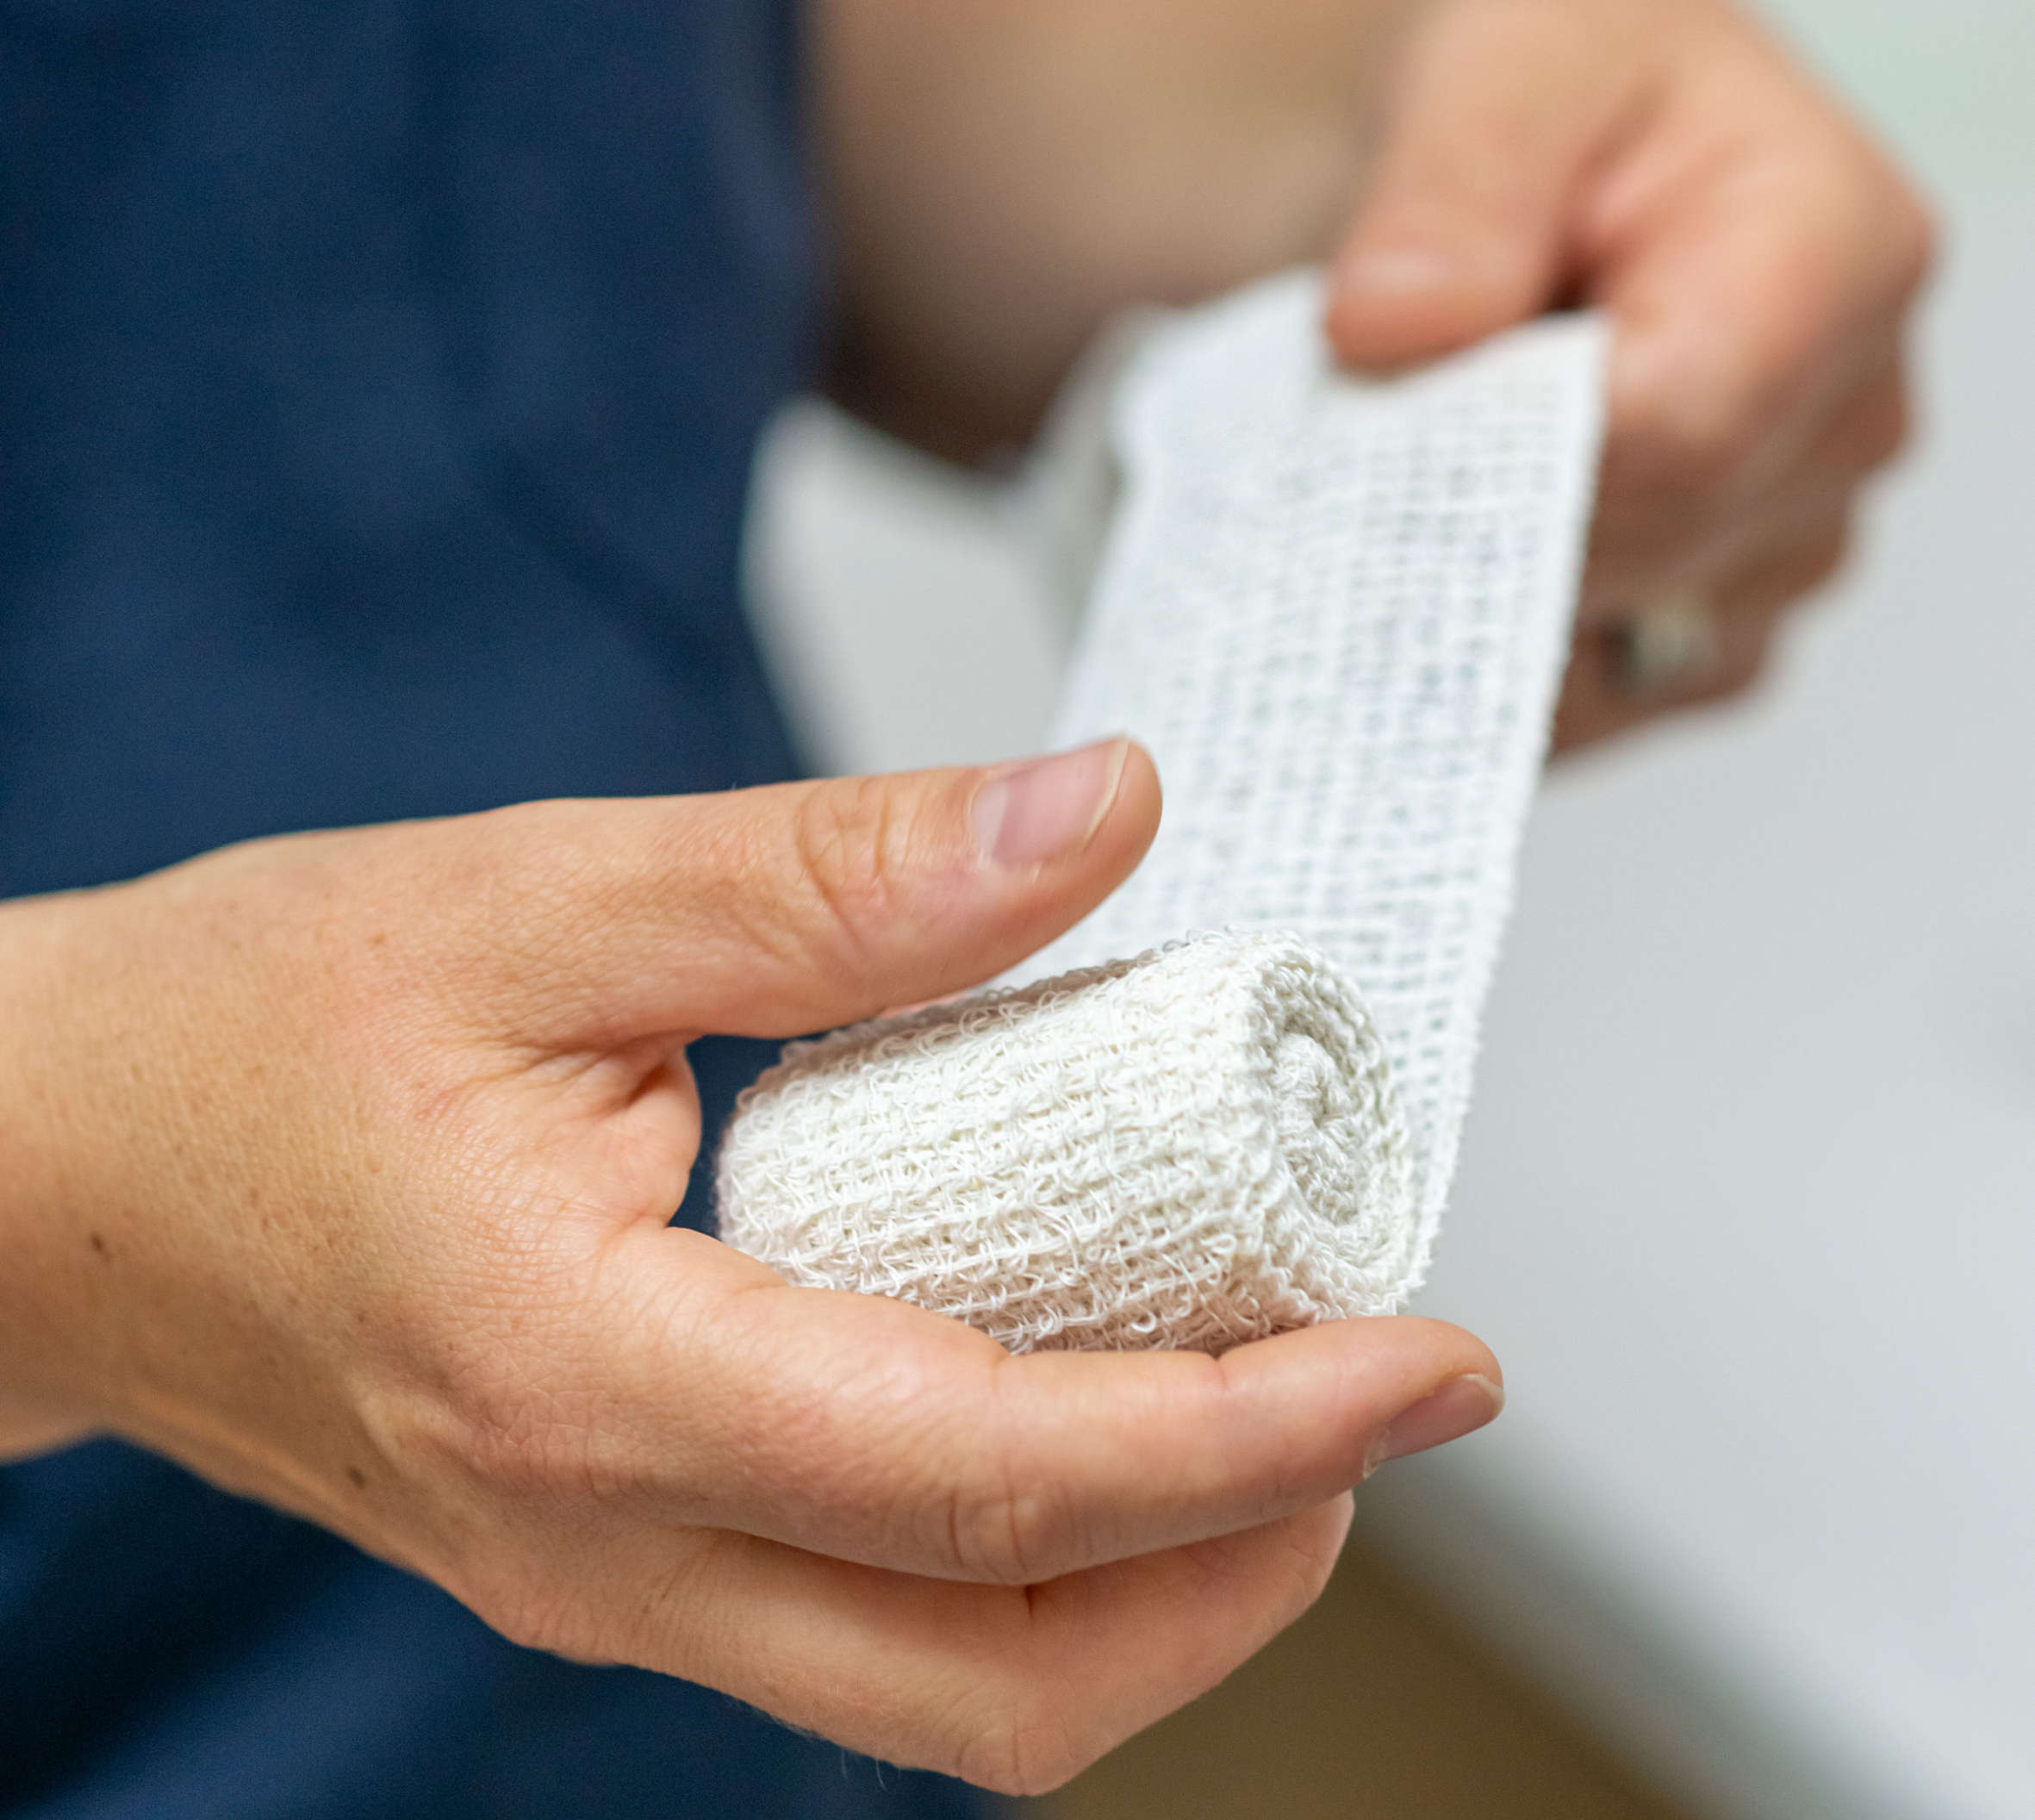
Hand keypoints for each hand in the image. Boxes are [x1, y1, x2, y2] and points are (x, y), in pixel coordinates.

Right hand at [0, 742, 1501, 1792]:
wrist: (53, 1177)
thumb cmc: (259, 1027)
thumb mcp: (542, 898)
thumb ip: (836, 878)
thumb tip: (1102, 821)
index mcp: (584, 1375)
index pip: (988, 1476)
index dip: (1252, 1438)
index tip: (1431, 1364)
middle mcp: (605, 1540)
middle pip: (995, 1672)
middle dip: (1245, 1562)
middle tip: (1380, 1398)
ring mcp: (606, 1581)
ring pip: (943, 1690)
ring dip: (1152, 1586)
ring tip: (1270, 1407)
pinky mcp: (612, 1557)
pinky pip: (865, 1625)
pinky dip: (1030, 1553)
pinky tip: (1084, 1392)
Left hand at [1328, 0, 1933, 749]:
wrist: (1533, 183)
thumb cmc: (1550, 110)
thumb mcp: (1499, 68)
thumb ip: (1453, 189)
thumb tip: (1397, 327)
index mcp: (1838, 254)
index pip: (1675, 434)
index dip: (1514, 453)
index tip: (1397, 415)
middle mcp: (1847, 418)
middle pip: (1640, 554)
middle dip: (1481, 516)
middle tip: (1376, 445)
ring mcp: (1792, 541)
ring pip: (1618, 645)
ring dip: (1483, 593)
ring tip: (1421, 485)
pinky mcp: (1720, 627)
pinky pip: (1600, 701)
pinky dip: (1499, 661)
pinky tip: (1452, 566)